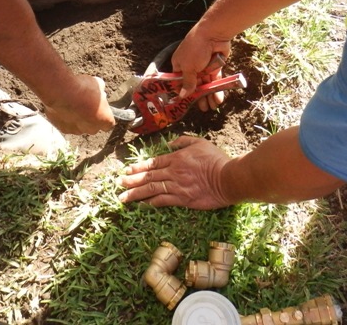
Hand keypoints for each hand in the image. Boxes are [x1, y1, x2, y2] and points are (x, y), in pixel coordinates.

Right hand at [44, 74, 114, 134]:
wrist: (61, 92)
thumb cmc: (83, 88)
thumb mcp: (98, 83)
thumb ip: (100, 91)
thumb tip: (98, 89)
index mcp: (105, 120)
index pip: (108, 123)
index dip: (104, 114)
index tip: (101, 106)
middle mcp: (92, 129)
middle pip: (94, 126)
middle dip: (91, 117)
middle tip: (86, 104)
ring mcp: (77, 131)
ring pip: (80, 127)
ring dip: (78, 119)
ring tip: (73, 105)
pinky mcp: (63, 129)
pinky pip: (67, 125)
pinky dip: (66, 118)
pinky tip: (64, 107)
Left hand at [118, 136, 232, 209]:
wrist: (227, 178)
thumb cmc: (216, 160)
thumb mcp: (200, 142)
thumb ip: (183, 141)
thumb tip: (170, 145)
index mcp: (176, 158)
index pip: (153, 163)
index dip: (139, 167)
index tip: (128, 169)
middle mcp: (173, 172)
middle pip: (148, 176)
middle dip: (131, 180)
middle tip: (119, 183)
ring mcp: (176, 186)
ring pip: (151, 190)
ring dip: (135, 193)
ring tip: (122, 197)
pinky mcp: (183, 199)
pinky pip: (163, 201)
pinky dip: (151, 203)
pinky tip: (142, 205)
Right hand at [172, 27, 231, 110]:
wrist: (213, 34)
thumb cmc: (195, 49)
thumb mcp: (189, 67)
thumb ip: (187, 83)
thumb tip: (182, 96)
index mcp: (179, 65)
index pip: (179, 82)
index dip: (183, 92)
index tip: (186, 103)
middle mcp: (191, 67)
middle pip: (194, 85)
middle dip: (198, 97)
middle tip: (203, 109)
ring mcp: (203, 67)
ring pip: (205, 84)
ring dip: (208, 96)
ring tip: (211, 107)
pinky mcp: (215, 67)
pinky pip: (215, 81)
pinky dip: (216, 90)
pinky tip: (218, 99)